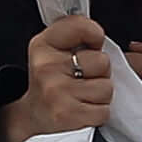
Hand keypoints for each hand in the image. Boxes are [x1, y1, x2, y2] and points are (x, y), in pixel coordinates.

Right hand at [0, 16, 113, 141]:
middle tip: (83, 77)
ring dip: (100, 94)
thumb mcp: (54, 48)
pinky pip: (104, 111)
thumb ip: (76, 33)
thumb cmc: (52, 79)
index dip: (94, 35)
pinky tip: (82, 108)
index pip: (81, 26)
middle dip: (99, 71)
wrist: (34, 114)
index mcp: (43, 45)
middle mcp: (46, 67)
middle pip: (102, 61)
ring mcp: (56, 91)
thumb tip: (99, 35)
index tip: (90, 45)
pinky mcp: (67, 115)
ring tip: (82, 94)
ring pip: (106, 88)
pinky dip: (98, 112)